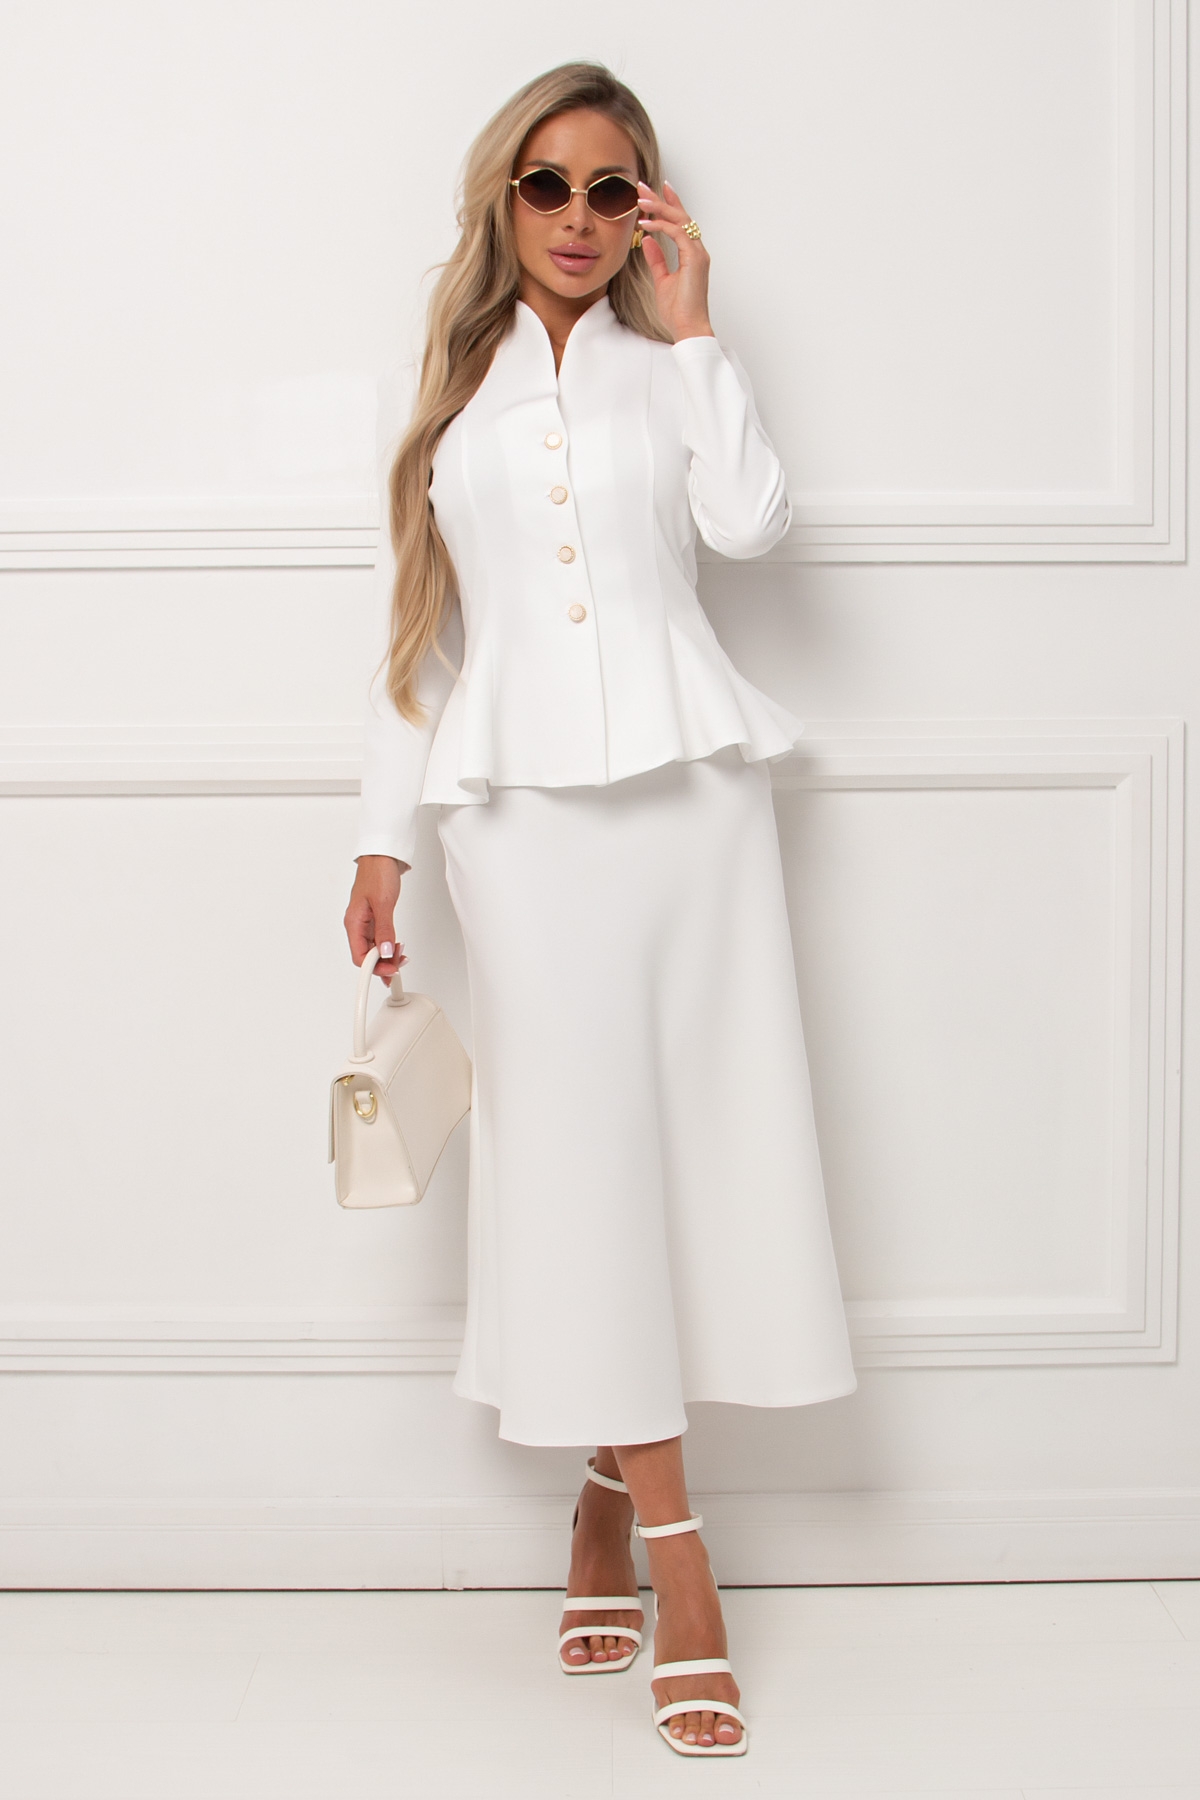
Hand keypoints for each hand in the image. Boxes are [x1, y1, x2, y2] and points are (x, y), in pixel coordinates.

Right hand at [344, 855, 407, 985]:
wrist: (382, 855)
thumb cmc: (377, 873)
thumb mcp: (383, 903)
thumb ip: (384, 930)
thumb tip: (383, 952)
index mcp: (353, 922)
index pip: (360, 956)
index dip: (374, 967)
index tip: (390, 971)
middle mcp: (357, 924)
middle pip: (366, 955)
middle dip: (382, 963)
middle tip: (399, 964)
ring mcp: (366, 921)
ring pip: (373, 948)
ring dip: (387, 955)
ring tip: (401, 955)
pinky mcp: (375, 917)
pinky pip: (379, 938)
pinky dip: (388, 945)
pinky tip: (396, 947)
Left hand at [635, 179, 713, 344]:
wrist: (688, 328)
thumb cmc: (678, 310)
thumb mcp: (661, 280)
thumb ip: (656, 259)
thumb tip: (647, 241)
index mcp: (691, 254)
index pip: (680, 222)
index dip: (669, 204)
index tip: (656, 191)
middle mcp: (697, 250)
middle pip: (680, 215)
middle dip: (661, 199)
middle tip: (642, 186)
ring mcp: (698, 253)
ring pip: (680, 220)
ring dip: (659, 207)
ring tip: (640, 200)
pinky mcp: (695, 259)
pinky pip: (677, 233)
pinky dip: (661, 226)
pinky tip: (645, 223)